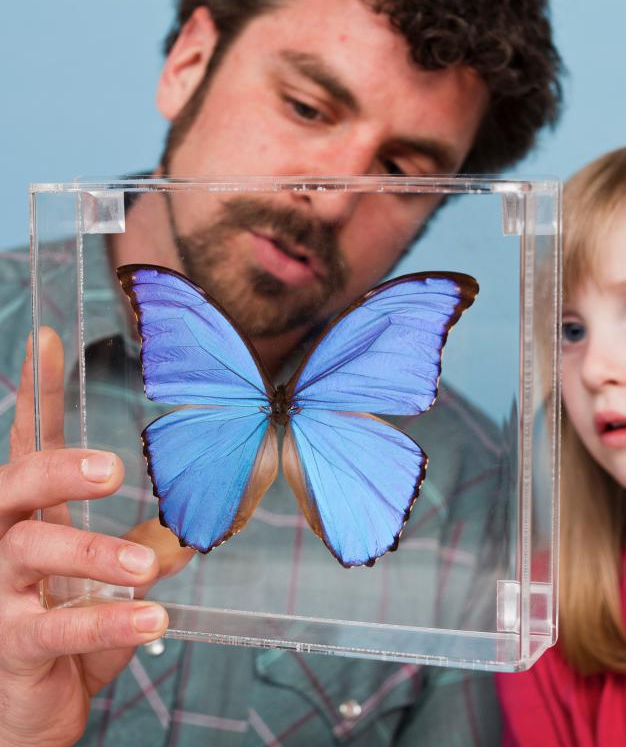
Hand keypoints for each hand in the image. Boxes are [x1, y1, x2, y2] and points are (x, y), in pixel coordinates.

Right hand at [0, 328, 170, 745]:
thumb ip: (136, 547)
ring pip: (29, 551)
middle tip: (110, 467)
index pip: (26, 447)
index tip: (49, 340)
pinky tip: (152, 616)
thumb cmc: (64, 632)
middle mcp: (0, 544)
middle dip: (57, 469)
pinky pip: (55, 627)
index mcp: (28, 519)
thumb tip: (183, 532)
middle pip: (11, 485)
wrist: (25, 711)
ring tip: (147, 565)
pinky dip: (106, 621)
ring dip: (94, 552)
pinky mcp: (9, 645)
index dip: (35, 394)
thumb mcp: (100, 580)